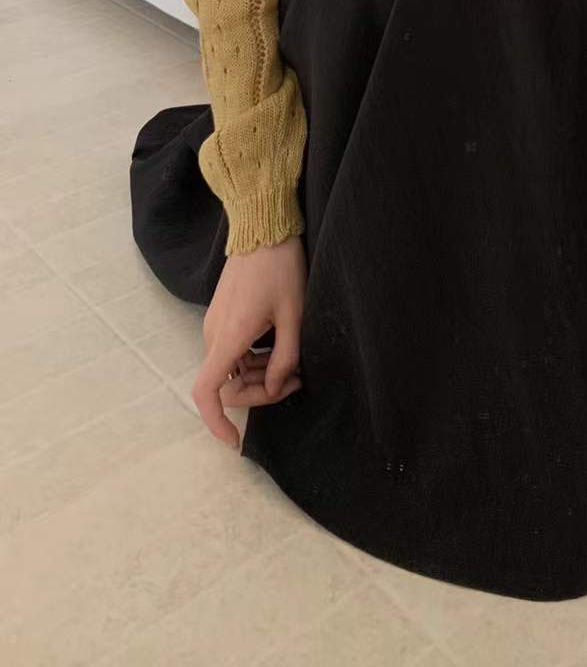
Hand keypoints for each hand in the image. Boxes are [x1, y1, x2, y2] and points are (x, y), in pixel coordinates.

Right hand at [193, 236, 305, 446]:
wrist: (263, 228)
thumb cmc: (281, 268)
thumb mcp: (294, 316)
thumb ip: (284, 358)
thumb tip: (274, 389)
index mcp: (228, 337)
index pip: (206, 392)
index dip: (216, 422)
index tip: (236, 441)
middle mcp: (214, 334)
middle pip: (226, 386)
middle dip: (260, 393)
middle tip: (296, 380)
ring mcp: (215, 325)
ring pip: (231, 371)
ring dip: (259, 377)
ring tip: (295, 365)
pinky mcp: (222, 317)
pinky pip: (232, 353)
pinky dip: (253, 360)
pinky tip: (279, 348)